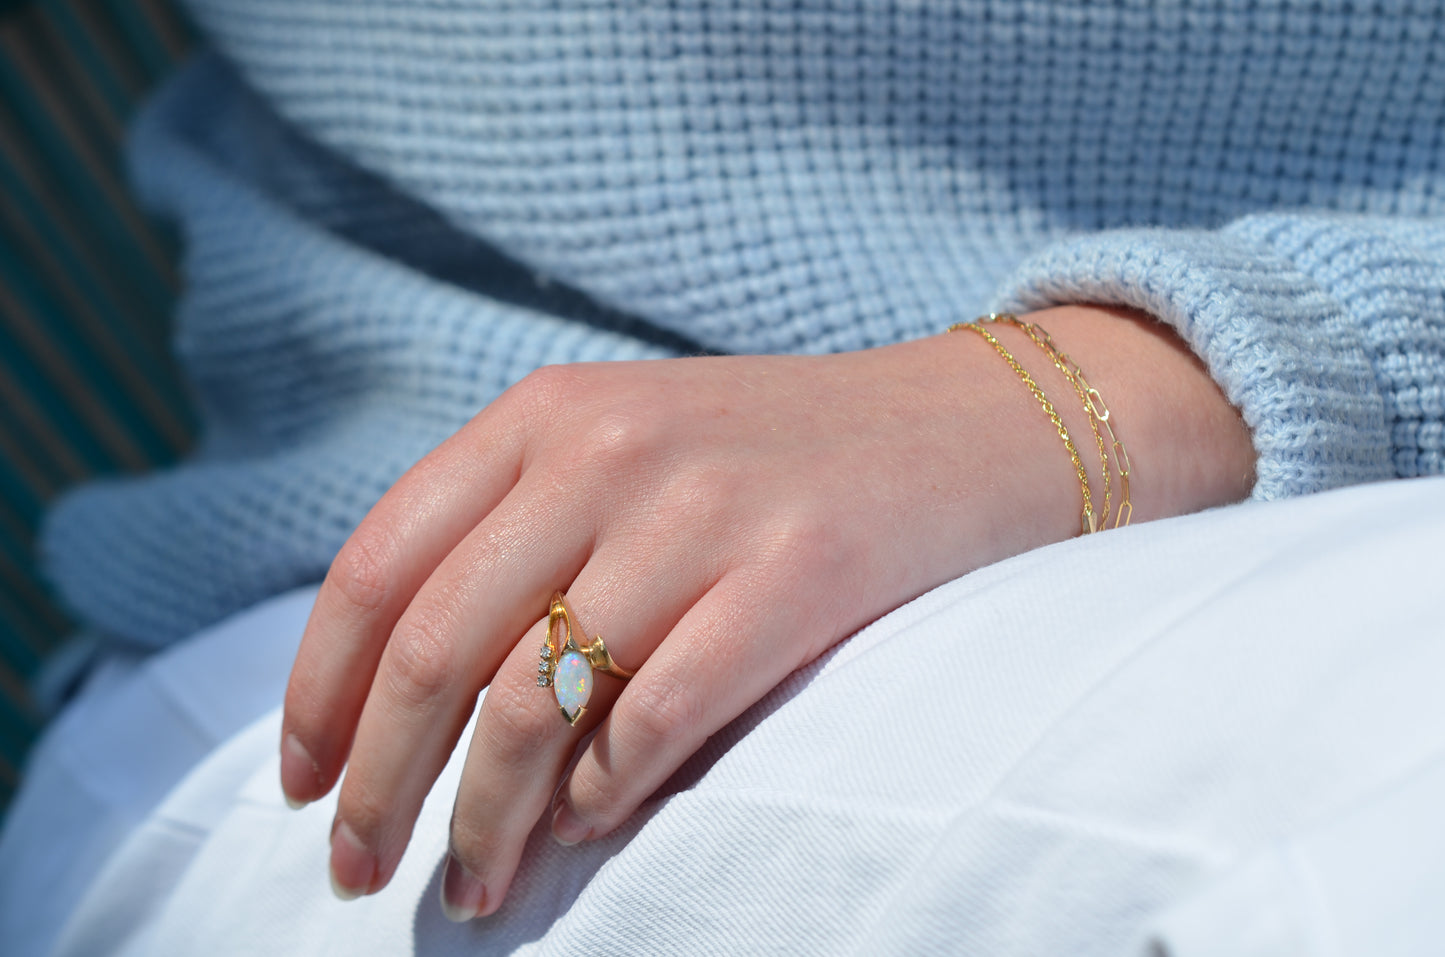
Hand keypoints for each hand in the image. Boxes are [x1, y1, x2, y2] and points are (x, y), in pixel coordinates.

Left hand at [278, 305, 1253, 919]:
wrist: (962, 427)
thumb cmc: (776, 458)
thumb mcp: (626, 449)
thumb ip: (519, 537)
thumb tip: (404, 707)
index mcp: (545, 415)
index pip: (379, 567)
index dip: (321, 693)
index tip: (305, 785)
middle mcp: (608, 452)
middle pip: (437, 650)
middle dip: (381, 786)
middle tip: (358, 873)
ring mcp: (702, 512)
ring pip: (534, 705)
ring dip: (484, 822)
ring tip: (471, 889)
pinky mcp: (796, 575)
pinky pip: (658, 720)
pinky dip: (605, 799)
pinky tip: (590, 829)